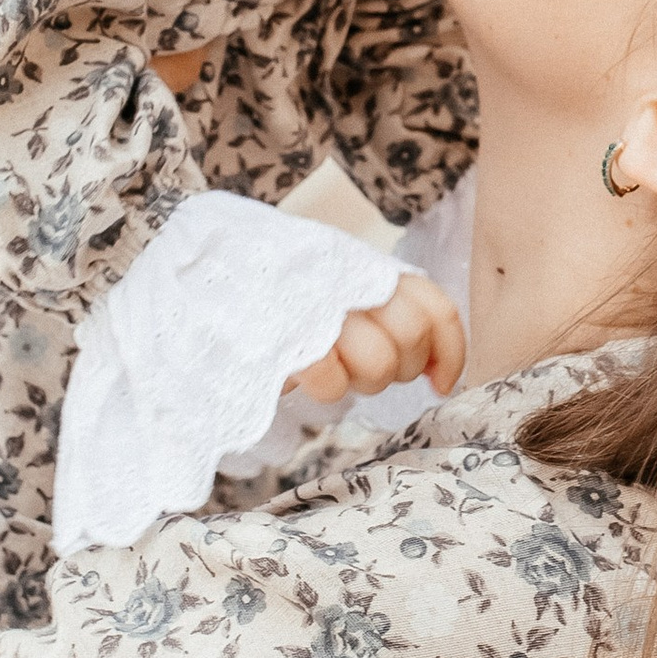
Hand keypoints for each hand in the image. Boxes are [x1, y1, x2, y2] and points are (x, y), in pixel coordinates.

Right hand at [285, 270, 464, 407]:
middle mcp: (351, 281)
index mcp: (368, 269)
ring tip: (333, 369)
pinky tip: (306, 376)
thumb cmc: (279, 292)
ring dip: (360, 381)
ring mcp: (322, 307)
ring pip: (380, 363)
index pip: (434, 307)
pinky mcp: (291, 338)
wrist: (206, 275)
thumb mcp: (337, 287)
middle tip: (367, 370)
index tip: (439, 383)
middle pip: (411, 335)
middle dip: (400, 367)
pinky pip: (332, 381)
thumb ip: (385, 311)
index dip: (450, 351)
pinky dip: (325, 388)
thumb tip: (439, 371)